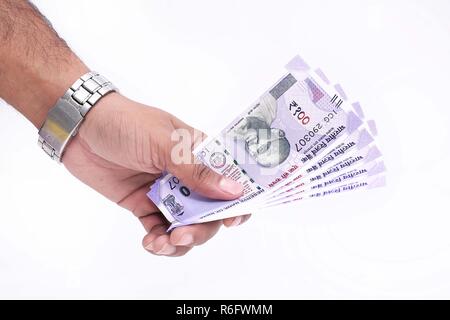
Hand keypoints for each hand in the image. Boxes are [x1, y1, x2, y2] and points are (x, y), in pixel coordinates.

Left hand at [62, 93, 250, 256]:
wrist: (80, 129)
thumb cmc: (126, 123)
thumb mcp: (164, 143)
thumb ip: (196, 171)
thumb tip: (234, 190)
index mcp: (200, 154)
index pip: (230, 179)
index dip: (238, 201)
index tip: (233, 219)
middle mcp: (188, 175)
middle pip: (210, 210)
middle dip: (202, 228)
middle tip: (184, 235)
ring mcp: (166, 192)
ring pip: (187, 225)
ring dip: (181, 240)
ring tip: (164, 243)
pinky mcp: (144, 205)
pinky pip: (160, 230)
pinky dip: (160, 242)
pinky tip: (151, 243)